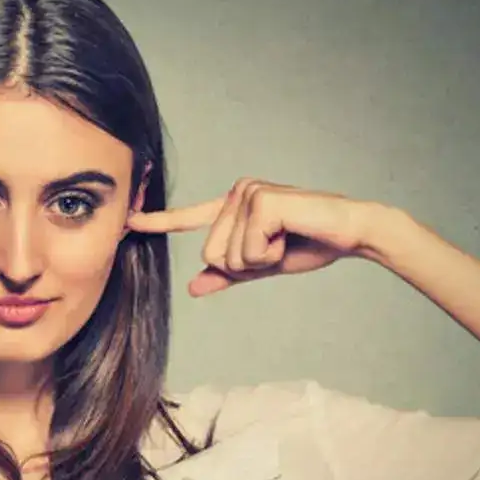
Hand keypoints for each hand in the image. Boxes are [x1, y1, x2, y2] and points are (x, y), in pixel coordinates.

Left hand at [125, 177, 383, 295]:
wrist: (351, 233)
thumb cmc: (309, 244)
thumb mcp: (261, 266)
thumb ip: (228, 274)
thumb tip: (194, 286)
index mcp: (232, 206)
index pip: (189, 219)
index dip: (158, 222)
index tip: (129, 222)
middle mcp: (236, 193)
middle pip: (211, 255)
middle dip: (245, 266)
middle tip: (278, 248)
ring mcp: (247, 193)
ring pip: (227, 256)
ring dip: (259, 261)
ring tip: (285, 240)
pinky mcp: (261, 201)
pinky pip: (247, 251)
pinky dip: (270, 255)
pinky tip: (291, 235)